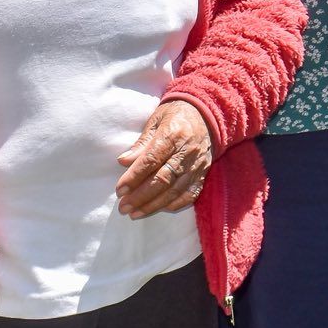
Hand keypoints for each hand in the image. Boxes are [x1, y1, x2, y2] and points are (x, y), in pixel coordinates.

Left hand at [116, 100, 215, 217]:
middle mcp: (187, 152)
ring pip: (175, 190)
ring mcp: (197, 165)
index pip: (151, 160)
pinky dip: (176, 203)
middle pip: (163, 179)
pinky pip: (191, 193)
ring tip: (135, 213)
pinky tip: (161, 209)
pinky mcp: (204, 173)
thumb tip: (123, 162)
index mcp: (173, 134)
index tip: (120, 190)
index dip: (134, 177)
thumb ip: (141, 143)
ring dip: (154, 204)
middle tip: (123, 207)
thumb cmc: (175, 115)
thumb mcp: (155, 120)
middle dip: (141, 196)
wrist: (207, 114)